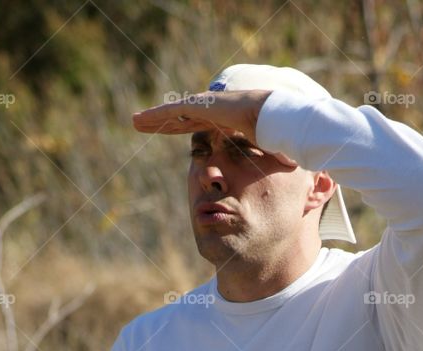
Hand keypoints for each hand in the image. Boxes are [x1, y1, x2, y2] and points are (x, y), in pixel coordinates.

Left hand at [132, 89, 295, 167]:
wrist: (278, 119)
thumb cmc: (278, 136)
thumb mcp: (266, 154)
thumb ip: (266, 161)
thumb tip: (287, 172)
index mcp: (225, 120)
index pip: (198, 125)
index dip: (181, 128)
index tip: (169, 132)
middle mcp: (213, 111)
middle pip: (181, 119)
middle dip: (162, 122)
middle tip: (143, 124)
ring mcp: (206, 106)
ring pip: (173, 114)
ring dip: (153, 118)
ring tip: (135, 122)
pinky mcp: (201, 106)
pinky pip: (174, 112)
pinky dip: (156, 116)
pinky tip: (141, 120)